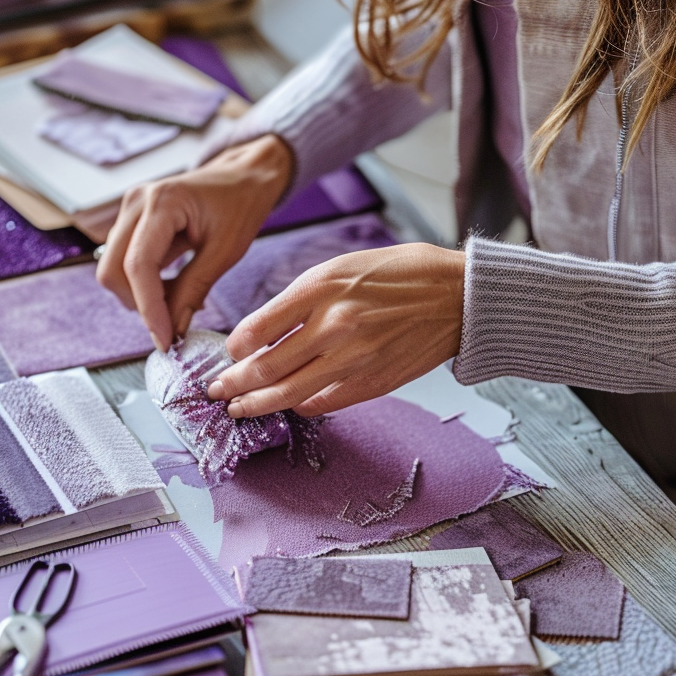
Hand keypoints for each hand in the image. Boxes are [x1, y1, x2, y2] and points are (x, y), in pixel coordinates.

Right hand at [95, 135, 292, 350]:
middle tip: (173, 325)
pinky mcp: (131, 221)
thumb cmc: (240, 205)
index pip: (138, 266)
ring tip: (181, 300)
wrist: (242, 176)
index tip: (165, 341)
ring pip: (113, 270)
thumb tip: (174, 330)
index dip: (149, 309)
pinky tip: (174, 287)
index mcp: (162, 202)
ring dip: (141, 296)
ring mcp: (129, 210)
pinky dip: (145, 285)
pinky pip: (124, 263)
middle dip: (139, 305)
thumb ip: (194, 289)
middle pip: (113, 271)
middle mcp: (136, 202)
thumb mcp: (225, 251)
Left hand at [206, 243, 464, 416]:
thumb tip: (262, 334)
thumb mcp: (342, 267)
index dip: (234, 349)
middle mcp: (333, 325)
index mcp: (320, 288)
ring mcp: (353, 359)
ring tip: (239, 409)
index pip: (255, 330)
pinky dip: (300, 406)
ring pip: (288, 395)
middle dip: (233, 384)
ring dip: (256, 406)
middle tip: (217, 390)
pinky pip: (322, 404)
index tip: (230, 353)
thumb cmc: (400, 274)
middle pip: (264, 369)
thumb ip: (301, 300)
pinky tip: (290, 404)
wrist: (457, 296)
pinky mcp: (372, 383)